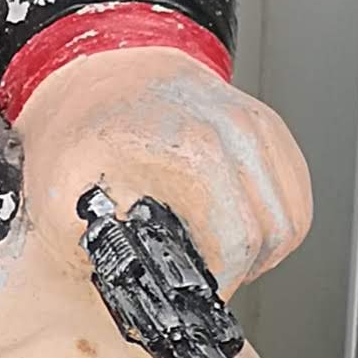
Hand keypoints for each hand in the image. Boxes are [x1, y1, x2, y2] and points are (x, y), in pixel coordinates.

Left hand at [12, 46, 308, 293]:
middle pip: (272, 233)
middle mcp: (235, 131)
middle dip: (240, 271)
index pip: (237, 239)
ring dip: (263, 251)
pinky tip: (235, 226)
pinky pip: (295, 193)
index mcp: (190, 148)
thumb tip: (123, 289)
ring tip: (219, 256)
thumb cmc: (82, 122)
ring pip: (293, 218)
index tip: (192, 293)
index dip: (218, 281)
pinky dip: (274, 221)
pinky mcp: (270, 128)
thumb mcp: (62, 191)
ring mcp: (258, 126)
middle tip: (203, 280)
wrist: (101, 64)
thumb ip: (94, 246)